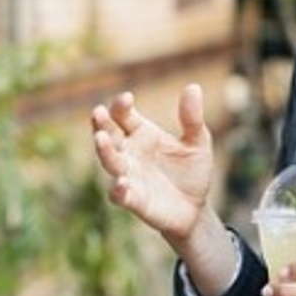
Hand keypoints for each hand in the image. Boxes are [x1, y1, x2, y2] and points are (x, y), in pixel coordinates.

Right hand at [90, 84, 215, 241]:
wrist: (196, 208)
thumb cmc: (192, 172)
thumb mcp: (197, 142)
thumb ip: (192, 118)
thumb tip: (193, 87)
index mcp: (141, 133)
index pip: (123, 114)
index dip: (121, 105)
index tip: (127, 98)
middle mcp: (129, 152)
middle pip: (108, 134)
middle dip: (101, 124)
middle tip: (98, 112)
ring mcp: (128, 175)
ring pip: (109, 161)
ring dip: (104, 150)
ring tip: (100, 138)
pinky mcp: (133, 200)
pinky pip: (119, 194)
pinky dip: (118, 189)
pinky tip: (122, 183)